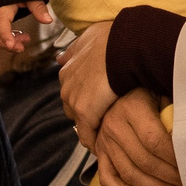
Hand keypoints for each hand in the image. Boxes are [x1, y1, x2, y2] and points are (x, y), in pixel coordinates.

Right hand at [0, 0, 55, 55]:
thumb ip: (38, 8)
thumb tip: (48, 20)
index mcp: (2, 6)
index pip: (1, 24)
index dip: (5, 36)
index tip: (12, 46)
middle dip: (8, 43)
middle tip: (22, 48)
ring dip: (9, 40)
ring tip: (26, 39)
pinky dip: (8, 35)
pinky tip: (20, 35)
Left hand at [58, 23, 117, 148]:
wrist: (125, 47)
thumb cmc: (114, 39)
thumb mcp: (88, 38)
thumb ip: (74, 50)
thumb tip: (60, 57)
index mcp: (67, 71)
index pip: (72, 91)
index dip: (85, 97)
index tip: (96, 102)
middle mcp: (66, 87)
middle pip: (73, 107)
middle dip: (85, 112)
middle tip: (103, 116)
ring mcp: (74, 101)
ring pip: (80, 121)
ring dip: (91, 126)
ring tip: (106, 132)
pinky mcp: (85, 114)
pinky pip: (87, 135)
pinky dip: (94, 141)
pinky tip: (104, 146)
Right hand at [94, 90, 185, 185]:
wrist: (118, 90)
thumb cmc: (149, 93)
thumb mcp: (162, 94)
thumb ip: (174, 113)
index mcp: (132, 108)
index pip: (155, 141)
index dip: (174, 159)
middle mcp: (114, 125)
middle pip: (144, 161)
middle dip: (169, 179)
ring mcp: (104, 141)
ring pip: (129, 173)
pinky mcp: (99, 153)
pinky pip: (107, 179)